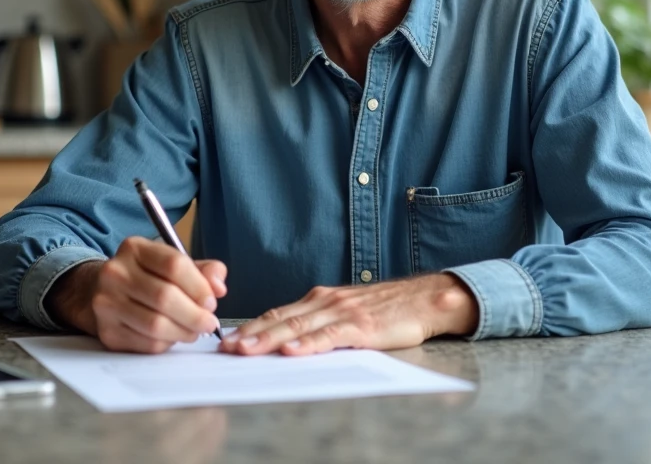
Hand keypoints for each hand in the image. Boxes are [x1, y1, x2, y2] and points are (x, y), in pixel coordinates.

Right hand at [47, 236, 226, 353]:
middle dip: (195, 314)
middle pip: (165, 297)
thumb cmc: (145, 277)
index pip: (174, 265)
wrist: (98, 292)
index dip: (199, 286)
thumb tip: (219, 286)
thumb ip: (202, 271)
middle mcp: (115, 272)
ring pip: (156, 324)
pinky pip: (146, 343)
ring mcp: (106, 303)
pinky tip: (173, 336)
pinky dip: (167, 343)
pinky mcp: (107, 331)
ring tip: (195, 331)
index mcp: (134, 248)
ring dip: (184, 332)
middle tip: (209, 322)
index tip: (212, 301)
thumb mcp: (171, 264)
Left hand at [218, 273, 477, 356]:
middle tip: (225, 348)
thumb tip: (290, 342)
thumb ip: (321, 323)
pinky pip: (330, 336)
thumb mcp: (347, 312)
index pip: (278, 313)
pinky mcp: (362, 326)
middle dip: (251, 334)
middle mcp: (326, 301)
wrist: (424, 299)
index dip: (252, 326)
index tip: (228, 340)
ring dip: (270, 339)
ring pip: (299, 327)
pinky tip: (292, 352)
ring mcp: (343, 312)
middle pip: (281, 319)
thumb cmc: (387, 309)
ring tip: (247, 350)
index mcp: (320, 299)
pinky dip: (309, 344)